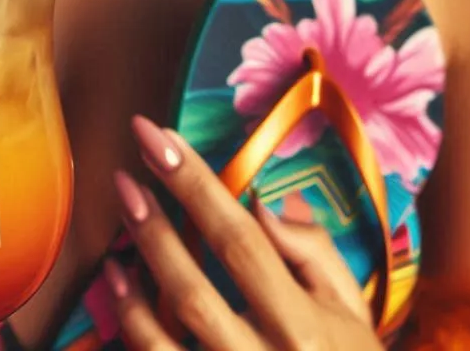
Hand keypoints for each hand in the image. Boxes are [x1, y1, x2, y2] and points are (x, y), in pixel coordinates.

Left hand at [103, 117, 384, 350]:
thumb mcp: (353, 310)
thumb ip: (314, 253)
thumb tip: (262, 202)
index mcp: (305, 328)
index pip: (240, 241)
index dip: (195, 185)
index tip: (159, 138)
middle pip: (192, 288)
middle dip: (152, 227)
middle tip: (125, 178)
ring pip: (163, 338)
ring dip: (131, 284)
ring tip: (116, 232)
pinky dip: (132, 325)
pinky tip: (117, 286)